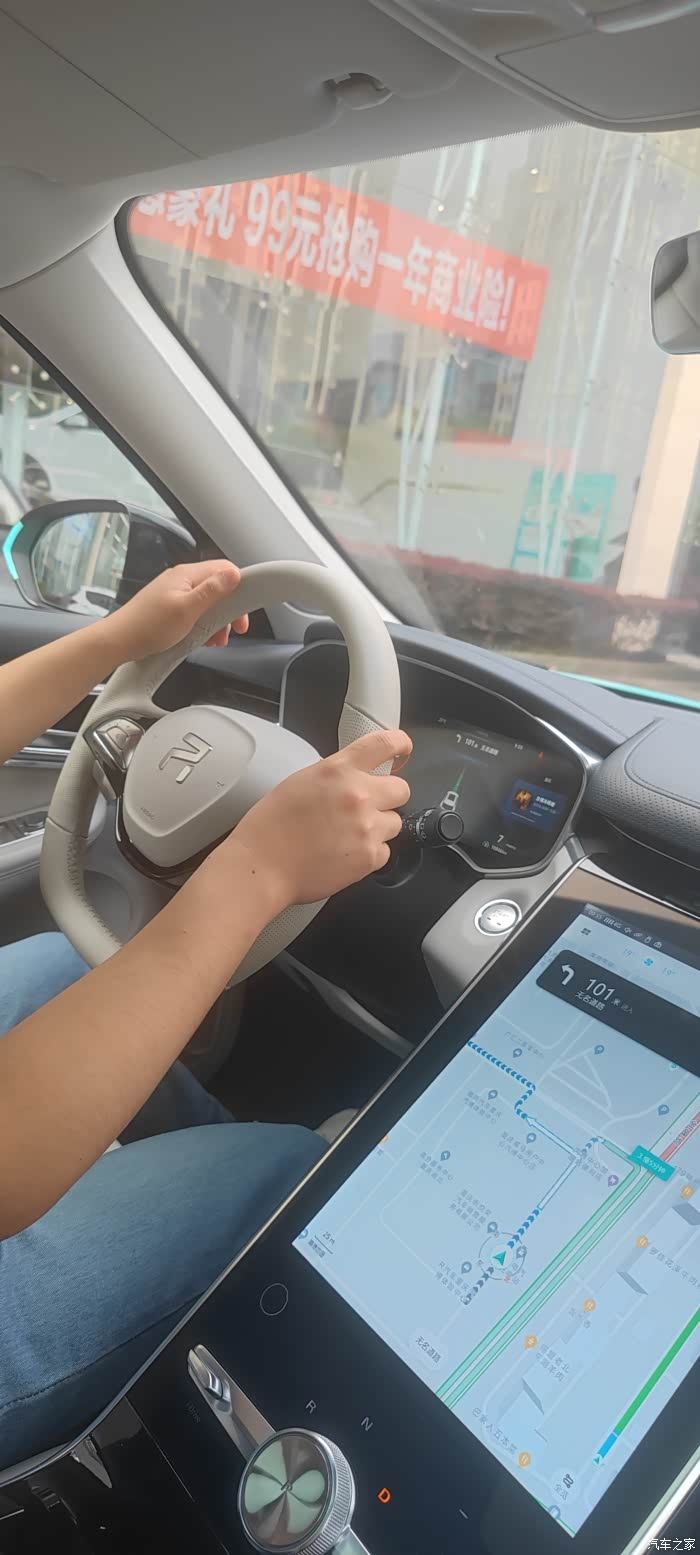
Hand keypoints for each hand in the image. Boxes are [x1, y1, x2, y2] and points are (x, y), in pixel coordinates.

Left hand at [104, 561, 248, 663]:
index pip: (225, 570)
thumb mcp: (187, 609)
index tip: (242, 613)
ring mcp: (175, 593)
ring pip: (207, 602)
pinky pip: (195, 611)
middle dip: (228, 611)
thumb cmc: (147, 626)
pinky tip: (198, 638)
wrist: (119, 641)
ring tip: (212, 639)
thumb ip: (212, 591)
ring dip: (215, 622)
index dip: (240, 590)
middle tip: (229, 632)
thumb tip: (234, 574)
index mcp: (187, 574)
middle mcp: (181, 580)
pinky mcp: (170, 607)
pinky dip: (201, 625)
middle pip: (218, 588)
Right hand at [227, 728, 411, 911]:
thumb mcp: (300, 782)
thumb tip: (354, 778)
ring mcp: (367, 827)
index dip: (400, 744)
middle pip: (401, 789)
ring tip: (349, 835)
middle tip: (368, 808)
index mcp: (338, 770)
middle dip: (388, 798)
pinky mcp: (370, 857)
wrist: (262, 866)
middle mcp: (358, 795)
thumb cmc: (270, 827)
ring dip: (379, 827)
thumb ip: (334, 776)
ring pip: (395, 822)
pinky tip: (345, 854)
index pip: (385, 744)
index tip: (403, 749)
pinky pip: (385, 851)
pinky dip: (370, 854)